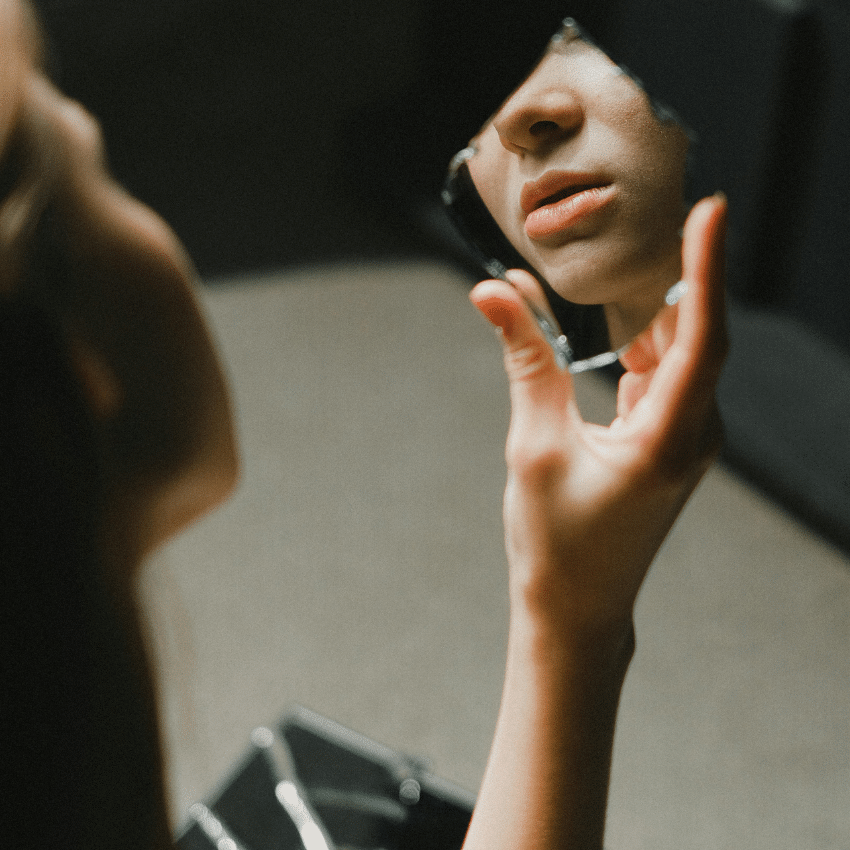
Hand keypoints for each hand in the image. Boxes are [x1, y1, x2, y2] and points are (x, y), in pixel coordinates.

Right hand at [469, 194, 727, 638]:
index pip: (702, 337)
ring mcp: (687, 441)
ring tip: (623, 266)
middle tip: (645, 218)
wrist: (578, 608)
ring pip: (681, 356)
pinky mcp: (670, 445)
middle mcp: (692, 435)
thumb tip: (495, 291)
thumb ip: (525, 360)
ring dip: (653, 312)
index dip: (706, 268)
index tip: (712, 209)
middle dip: (674, 274)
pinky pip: (668, 380)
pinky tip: (618, 330)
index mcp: (668, 439)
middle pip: (696, 335)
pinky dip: (644, 348)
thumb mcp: (534, 445)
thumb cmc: (555, 540)